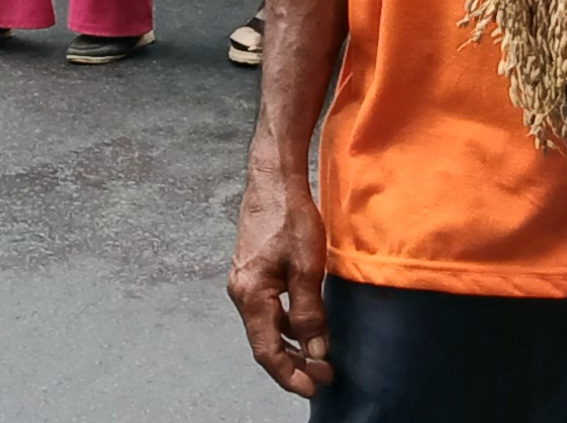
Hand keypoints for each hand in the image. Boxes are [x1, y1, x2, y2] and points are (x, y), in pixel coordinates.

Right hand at [228, 169, 333, 397]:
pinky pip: (269, 308)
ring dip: (292, 344)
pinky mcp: (253, 270)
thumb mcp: (308, 267)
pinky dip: (287, 323)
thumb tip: (316, 350)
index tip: (313, 388)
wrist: (273, 178)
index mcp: (250, 296)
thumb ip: (310, 312)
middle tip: (325, 375)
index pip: (266, 350)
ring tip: (320, 356)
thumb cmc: (290, 217)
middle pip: (265, 341)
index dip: (289, 374)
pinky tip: (306, 325)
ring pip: (267, 325)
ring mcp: (245, 281)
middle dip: (294, 363)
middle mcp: (241, 292)